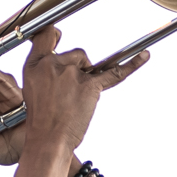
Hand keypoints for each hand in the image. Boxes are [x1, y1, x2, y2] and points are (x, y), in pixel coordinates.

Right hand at [20, 27, 147, 153]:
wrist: (48, 141)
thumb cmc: (43, 119)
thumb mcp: (32, 88)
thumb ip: (45, 69)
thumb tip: (64, 56)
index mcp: (34, 65)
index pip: (45, 36)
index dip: (53, 35)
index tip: (58, 34)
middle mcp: (51, 64)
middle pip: (75, 54)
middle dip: (77, 70)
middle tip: (67, 95)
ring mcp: (72, 74)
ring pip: (87, 62)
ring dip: (88, 77)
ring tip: (76, 100)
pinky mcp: (90, 86)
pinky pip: (114, 72)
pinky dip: (132, 65)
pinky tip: (144, 56)